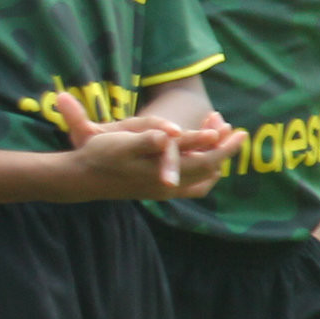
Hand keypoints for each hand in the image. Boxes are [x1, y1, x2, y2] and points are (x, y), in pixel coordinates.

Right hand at [53, 92, 239, 199]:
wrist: (81, 178)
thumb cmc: (99, 156)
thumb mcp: (121, 143)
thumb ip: (148, 140)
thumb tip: (171, 134)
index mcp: (165, 176)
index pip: (206, 161)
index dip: (224, 145)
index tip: (238, 131)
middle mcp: (170, 188)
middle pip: (209, 169)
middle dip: (222, 148)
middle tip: (228, 127)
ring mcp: (164, 191)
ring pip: (202, 178)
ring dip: (212, 157)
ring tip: (214, 137)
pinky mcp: (157, 190)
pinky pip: (192, 185)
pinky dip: (202, 171)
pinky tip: (196, 158)